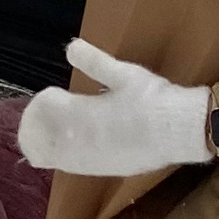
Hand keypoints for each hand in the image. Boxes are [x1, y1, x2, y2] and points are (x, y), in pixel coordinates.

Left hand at [17, 38, 211, 175]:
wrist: (180, 131)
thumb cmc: (153, 100)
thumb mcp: (124, 74)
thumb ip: (94, 61)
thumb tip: (70, 47)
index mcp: (82, 115)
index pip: (48, 111)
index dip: (45, 102)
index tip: (53, 93)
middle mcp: (81, 142)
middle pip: (42, 139)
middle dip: (38, 127)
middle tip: (42, 115)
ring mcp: (91, 161)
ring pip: (54, 157)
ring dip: (48, 144)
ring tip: (53, 132)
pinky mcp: (105, 171)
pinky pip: (73, 167)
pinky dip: (65, 157)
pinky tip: (73, 147)